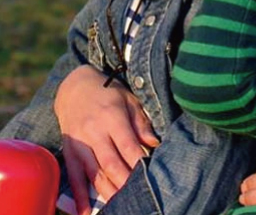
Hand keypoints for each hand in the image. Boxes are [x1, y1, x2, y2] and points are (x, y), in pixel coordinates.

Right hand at [54, 65, 159, 214]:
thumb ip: (140, 122)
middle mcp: (94, 131)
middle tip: (135, 197)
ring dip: (105, 192)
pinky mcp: (68, 150)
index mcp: (112, 117)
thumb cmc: (108, 93)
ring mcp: (79, 142)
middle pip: (110, 162)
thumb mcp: (129, 99)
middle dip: (123, 182)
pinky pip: (73, 176)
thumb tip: (154, 143)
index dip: (137, 162)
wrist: (75, 87)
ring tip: (117, 206)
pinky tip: (84, 211)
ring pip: (93, 172)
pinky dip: (79, 195)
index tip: (148, 175)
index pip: (127, 145)